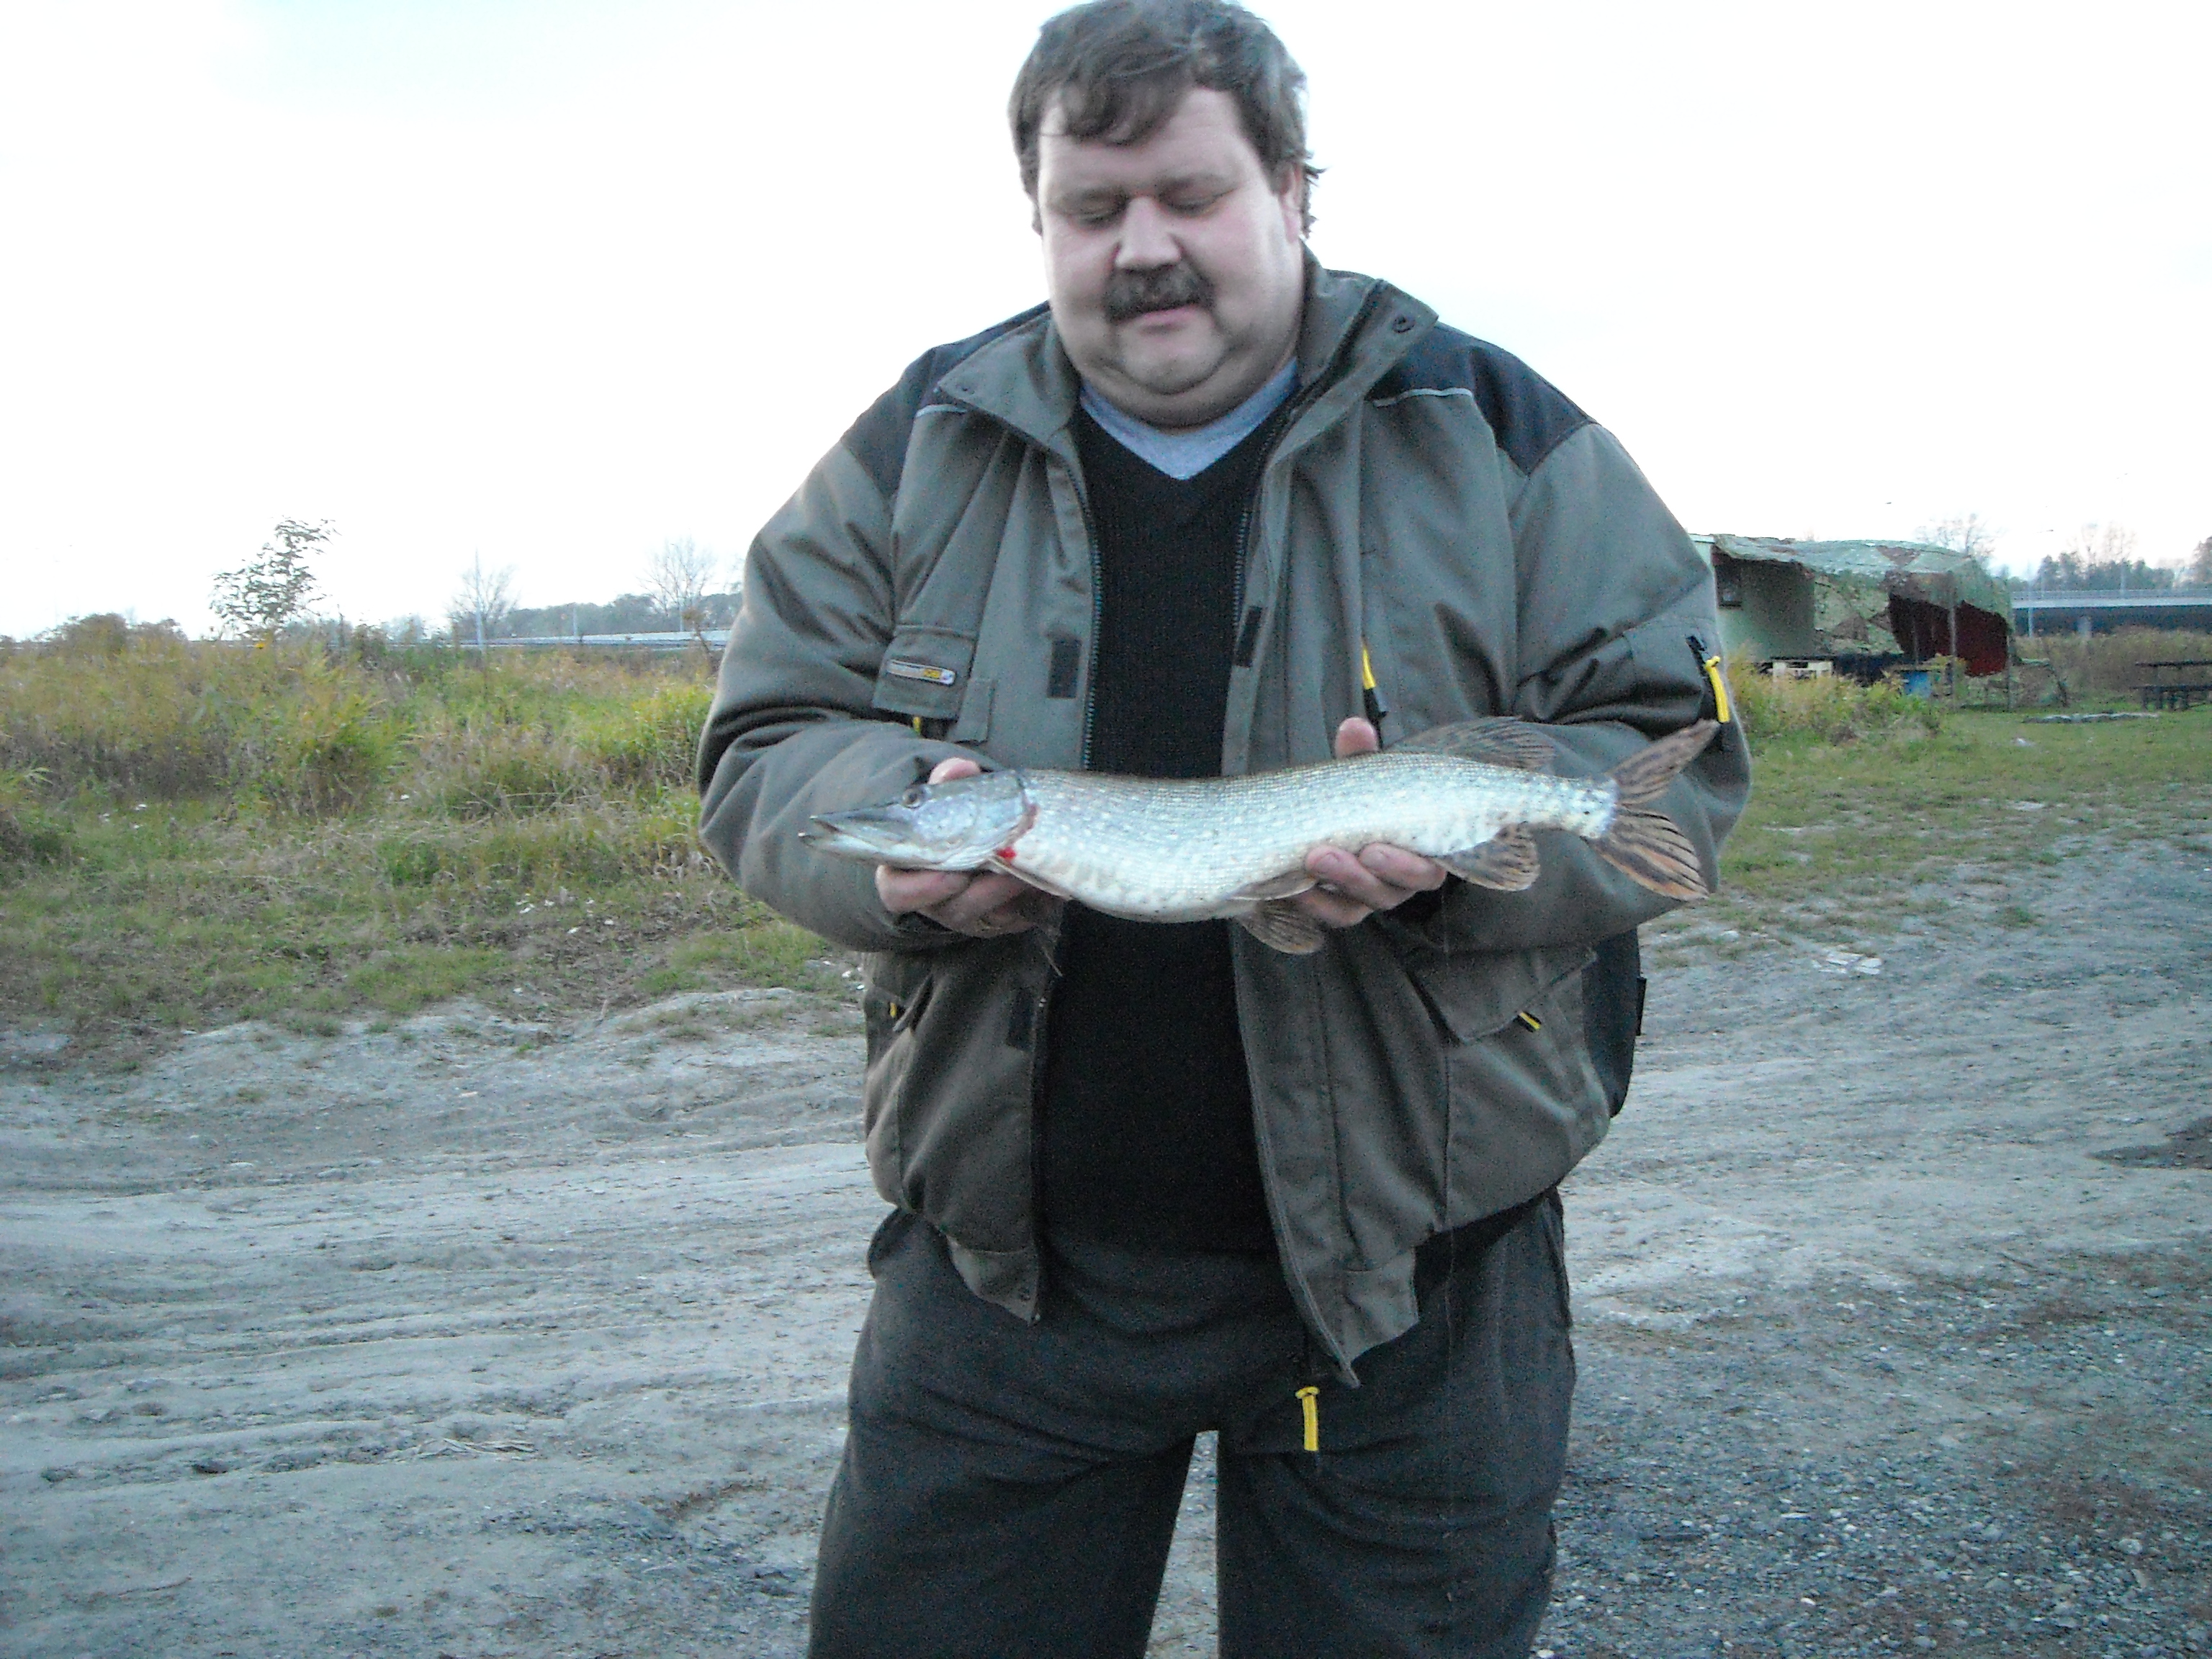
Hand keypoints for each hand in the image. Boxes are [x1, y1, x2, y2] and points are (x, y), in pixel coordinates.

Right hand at [876, 756, 1056, 938]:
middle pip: (952, 908)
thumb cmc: (955, 823)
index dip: (918, 890)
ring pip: (990, 915)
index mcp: (909, 877)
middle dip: (981, 890)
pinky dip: (1035, 898)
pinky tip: (1046, 876)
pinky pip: (1020, 917)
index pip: (897, 894)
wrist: (982, 843)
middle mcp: (937, 904)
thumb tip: (960, 768)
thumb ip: (948, 783)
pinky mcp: (1004, 921)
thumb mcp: (946, 802)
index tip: (949, 873)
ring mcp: (971, 916)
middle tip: (1002, 866)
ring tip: (1031, 864)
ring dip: (1012, 890)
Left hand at [1290, 718, 1447, 929]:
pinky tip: (1293, 886)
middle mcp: (1396, 883)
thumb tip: (1354, 727)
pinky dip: (1311, 904)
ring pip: (1356, 907)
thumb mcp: (1360, 777)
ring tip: (1310, 859)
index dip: (1405, 866)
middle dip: (1360, 877)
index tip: (1374, 848)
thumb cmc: (1360, 800)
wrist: (1326, 819)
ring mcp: (1365, 898)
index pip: (1427, 871)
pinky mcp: (1337, 908)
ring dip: (1333, 886)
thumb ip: (1360, 756)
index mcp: (1417, 853)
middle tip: (1329, 854)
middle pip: (1390, 893)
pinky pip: (1328, 915)